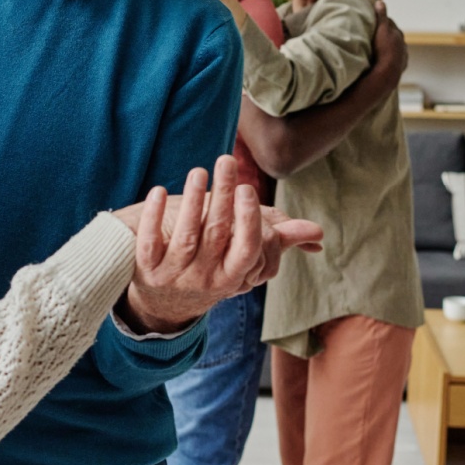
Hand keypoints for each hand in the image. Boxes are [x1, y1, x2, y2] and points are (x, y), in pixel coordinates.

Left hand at [113, 156, 323, 332]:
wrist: (163, 303)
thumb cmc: (212, 268)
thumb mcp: (241, 260)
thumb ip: (278, 241)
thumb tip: (319, 234)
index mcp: (232, 276)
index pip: (246, 249)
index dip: (247, 220)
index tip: (247, 188)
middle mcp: (205, 278)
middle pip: (216, 234)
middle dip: (222, 195)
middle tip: (226, 161)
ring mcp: (174, 275)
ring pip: (185, 236)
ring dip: (192, 201)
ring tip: (198, 170)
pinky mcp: (145, 269)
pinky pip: (148, 243)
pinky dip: (151, 216)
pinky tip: (157, 189)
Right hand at [372, 0, 407, 82]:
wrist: (387, 72)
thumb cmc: (383, 49)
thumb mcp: (381, 30)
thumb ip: (381, 16)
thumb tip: (380, 1)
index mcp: (398, 34)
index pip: (391, 24)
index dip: (383, 23)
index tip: (376, 22)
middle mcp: (403, 44)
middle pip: (395, 37)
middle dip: (388, 36)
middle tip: (378, 35)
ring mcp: (403, 56)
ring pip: (397, 50)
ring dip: (391, 49)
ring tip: (381, 50)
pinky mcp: (401, 67)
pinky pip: (396, 62)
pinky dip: (392, 60)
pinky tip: (386, 62)